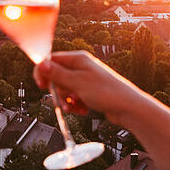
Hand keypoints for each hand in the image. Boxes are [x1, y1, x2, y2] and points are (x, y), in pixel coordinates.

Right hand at [33, 50, 148, 126]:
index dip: (44, 73)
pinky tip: (82, 109)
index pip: (51, 61)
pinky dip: (74, 105)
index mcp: (78, 59)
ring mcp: (85, 80)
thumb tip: (41, 64)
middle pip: (56, 77)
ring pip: (64, 89)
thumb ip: (57, 74)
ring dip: (66, 100)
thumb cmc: (108, 93)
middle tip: (62, 100)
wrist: (128, 108)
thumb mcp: (77, 83)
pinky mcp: (88, 92)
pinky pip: (73, 97)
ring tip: (75, 107)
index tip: (42, 86)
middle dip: (57, 91)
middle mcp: (81, 67)